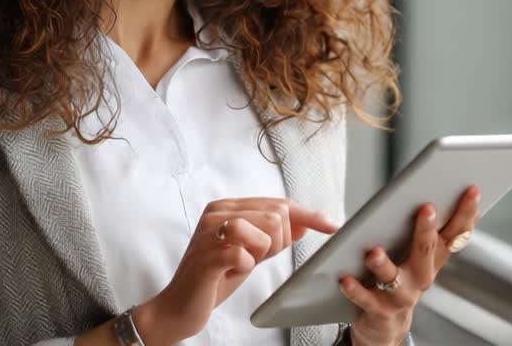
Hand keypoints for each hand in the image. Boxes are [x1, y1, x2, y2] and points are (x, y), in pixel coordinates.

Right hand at [139, 197, 337, 344]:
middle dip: (277, 242)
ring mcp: (210, 232)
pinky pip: (246, 254)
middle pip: (277, 214)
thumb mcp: (251, 252)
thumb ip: (275, 235)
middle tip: (254, 258)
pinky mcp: (208, 255)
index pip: (279, 203)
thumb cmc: (214, 278)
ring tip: (243, 263)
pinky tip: (232, 271)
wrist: (179, 307)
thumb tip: (306, 221)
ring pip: (267, 228)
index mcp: (228, 206)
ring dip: (262, 252)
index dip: (309, 215)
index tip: (332, 226)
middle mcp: (217, 212)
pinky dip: (246, 266)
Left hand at [337, 185, 481, 345]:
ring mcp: (402, 295)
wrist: (385, 324)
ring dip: (384, 264)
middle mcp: (422, 277)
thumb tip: (433, 196)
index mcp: (433, 258)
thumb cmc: (399, 278)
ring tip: (374, 252)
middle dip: (427, 230)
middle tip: (427, 208)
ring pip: (394, 278)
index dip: (466, 213)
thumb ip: (426, 231)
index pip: (455, 233)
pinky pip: (366, 299)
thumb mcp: (418, 256)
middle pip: (427, 251)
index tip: (471, 191)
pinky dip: (356, 289)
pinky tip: (345, 278)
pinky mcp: (379, 310)